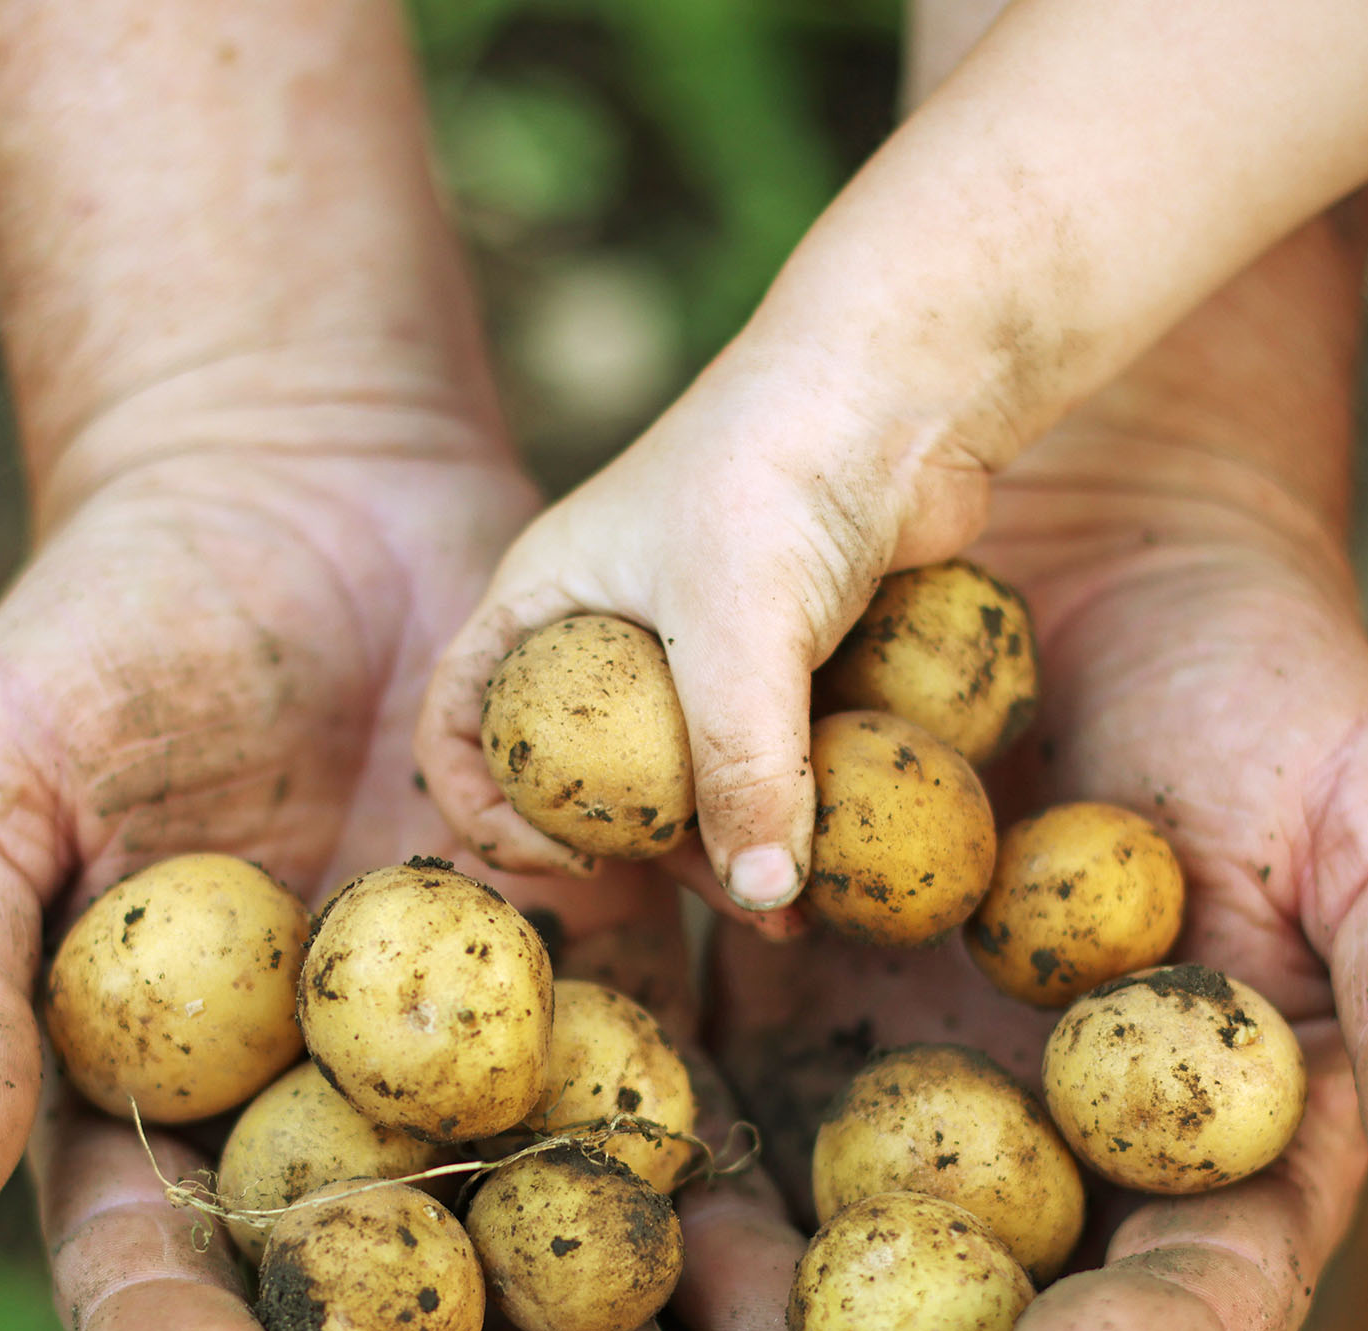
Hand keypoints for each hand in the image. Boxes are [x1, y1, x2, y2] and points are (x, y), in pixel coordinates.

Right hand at [0, 399, 718, 1330]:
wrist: (311, 494)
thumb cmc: (106, 631)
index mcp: (155, 1124)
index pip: (153, 1273)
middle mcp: (324, 1141)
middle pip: (369, 1323)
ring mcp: (476, 1087)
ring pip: (535, 1266)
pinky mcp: (606, 1006)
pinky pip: (662, 1126)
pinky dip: (714, 1216)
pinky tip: (774, 1289)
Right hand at [415, 338, 980, 930]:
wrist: (908, 383)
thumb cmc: (782, 471)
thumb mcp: (739, 627)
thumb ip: (741, 767)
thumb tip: (761, 898)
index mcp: (543, 602)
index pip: (460, 725)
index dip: (488, 809)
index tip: (578, 857)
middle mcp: (605, 628)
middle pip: (583, 773)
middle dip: (640, 852)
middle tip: (716, 896)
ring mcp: (695, 644)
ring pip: (680, 779)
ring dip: (726, 850)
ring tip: (788, 910)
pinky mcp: (779, 656)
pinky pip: (759, 758)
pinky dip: (783, 814)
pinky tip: (824, 866)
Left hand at [638, 412, 1367, 1330]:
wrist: (1088, 546)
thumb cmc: (1271, 691)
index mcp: (1185, 1176)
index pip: (1172, 1320)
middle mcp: (1022, 1186)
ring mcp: (873, 1123)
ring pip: (800, 1318)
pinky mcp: (744, 1034)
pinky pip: (680, 1155)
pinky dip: (630, 1241)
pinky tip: (561, 1316)